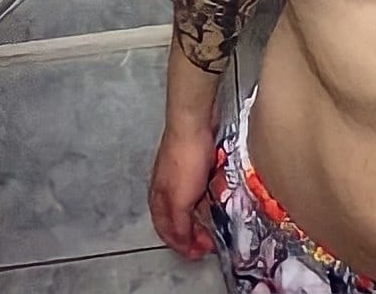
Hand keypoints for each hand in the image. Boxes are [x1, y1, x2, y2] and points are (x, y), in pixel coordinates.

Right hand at [148, 122, 217, 259]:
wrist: (195, 123)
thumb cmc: (185, 158)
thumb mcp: (180, 200)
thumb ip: (179, 222)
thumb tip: (182, 239)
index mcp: (158, 199)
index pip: (166, 231)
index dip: (181, 245)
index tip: (197, 252)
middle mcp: (166, 188)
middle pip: (177, 218)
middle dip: (192, 232)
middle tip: (208, 240)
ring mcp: (180, 173)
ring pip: (189, 202)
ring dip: (200, 214)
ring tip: (214, 222)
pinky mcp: (195, 161)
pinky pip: (201, 186)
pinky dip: (207, 195)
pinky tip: (217, 196)